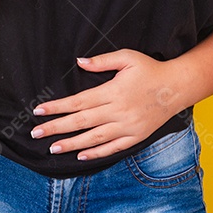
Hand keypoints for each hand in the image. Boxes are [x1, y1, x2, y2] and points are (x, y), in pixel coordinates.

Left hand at [28, 49, 185, 161]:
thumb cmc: (150, 69)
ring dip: (71, 143)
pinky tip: (81, 155)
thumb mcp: (127, 58)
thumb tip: (79, 62)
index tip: (39, 111)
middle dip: (57, 128)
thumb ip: (102, 61)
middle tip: (36, 134)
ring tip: (53, 148)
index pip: (78, 102)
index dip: (57, 108)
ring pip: (94, 138)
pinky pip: (113, 148)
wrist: (177, 87)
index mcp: (113, 92)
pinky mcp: (136, 136)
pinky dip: (96, 153)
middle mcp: (118, 112)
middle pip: (81, 122)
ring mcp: (128, 126)